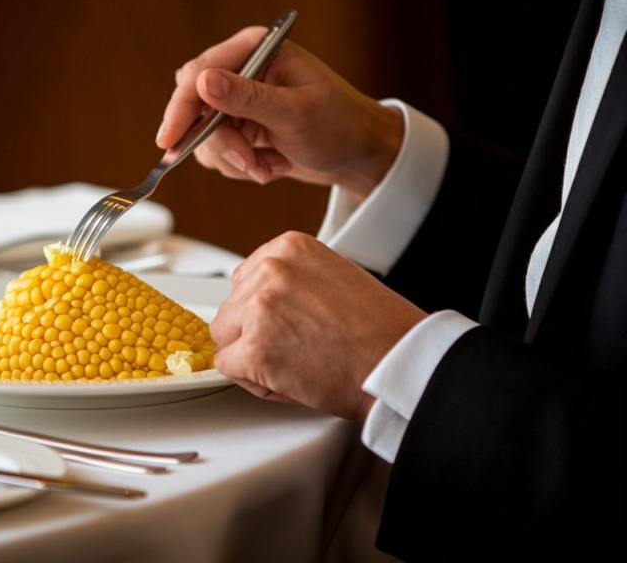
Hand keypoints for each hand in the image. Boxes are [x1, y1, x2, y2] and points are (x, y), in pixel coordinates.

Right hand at [157, 28, 403, 200]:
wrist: (358, 155)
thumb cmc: (340, 125)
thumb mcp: (296, 113)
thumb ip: (248, 98)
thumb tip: (203, 83)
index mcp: (256, 49)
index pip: (199, 74)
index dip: (181, 108)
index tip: (170, 140)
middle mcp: (241, 70)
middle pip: (195, 108)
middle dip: (220, 143)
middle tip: (249, 162)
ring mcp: (237, 100)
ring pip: (202, 136)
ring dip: (234, 159)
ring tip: (267, 166)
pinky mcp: (237, 126)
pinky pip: (215, 152)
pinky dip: (239, 166)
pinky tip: (269, 164)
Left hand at [210, 231, 426, 418]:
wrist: (401, 362)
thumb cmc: (378, 330)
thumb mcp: (331, 277)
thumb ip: (290, 280)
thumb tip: (257, 298)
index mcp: (288, 247)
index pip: (244, 280)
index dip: (264, 311)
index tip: (291, 323)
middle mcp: (270, 269)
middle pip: (231, 309)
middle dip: (255, 333)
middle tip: (299, 346)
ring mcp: (258, 307)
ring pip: (225, 337)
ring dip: (252, 356)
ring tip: (298, 361)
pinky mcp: (254, 348)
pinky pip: (228, 367)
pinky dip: (254, 380)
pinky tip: (290, 378)